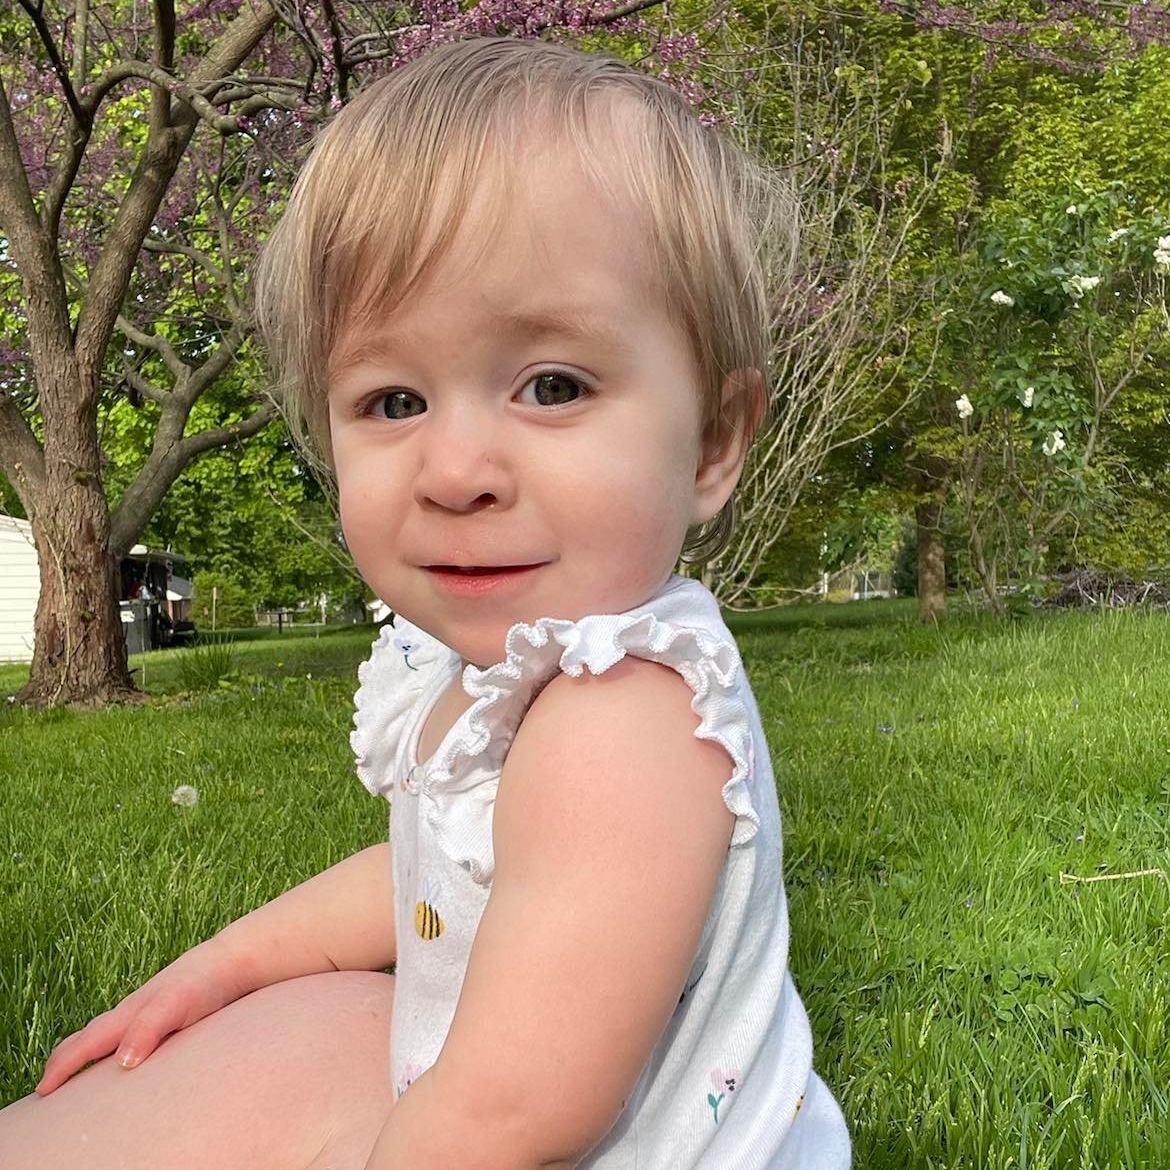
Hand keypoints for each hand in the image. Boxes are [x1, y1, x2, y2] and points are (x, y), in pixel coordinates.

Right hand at [35, 934, 245, 1095]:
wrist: (232, 960)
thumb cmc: (203, 981)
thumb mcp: (176, 1004)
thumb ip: (148, 1028)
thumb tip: (121, 1062)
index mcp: (129, 1012)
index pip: (86, 1043)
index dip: (63, 1066)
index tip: (44, 1089)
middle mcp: (132, 1011)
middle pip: (90, 1036)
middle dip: (66, 1059)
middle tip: (48, 1086)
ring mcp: (147, 1010)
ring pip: (107, 1032)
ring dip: (86, 1052)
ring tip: (75, 1075)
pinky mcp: (165, 1013)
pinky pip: (128, 1030)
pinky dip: (112, 1044)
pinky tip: (121, 1054)